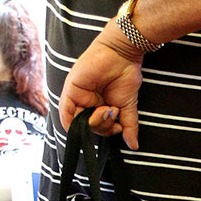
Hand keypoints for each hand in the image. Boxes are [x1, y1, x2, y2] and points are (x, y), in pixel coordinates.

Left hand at [59, 26, 142, 148]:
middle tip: (113, 113)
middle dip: (102, 126)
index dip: (106, 131)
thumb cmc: (125, 75)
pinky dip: (75, 121)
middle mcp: (86, 103)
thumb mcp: (127, 106)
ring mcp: (77, 97)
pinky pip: (66, 113)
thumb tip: (134, 146)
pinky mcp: (70, 90)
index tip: (118, 127)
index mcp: (98, 106)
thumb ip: (128, 126)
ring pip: (78, 124)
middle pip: (88, 128)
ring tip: (108, 109)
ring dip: (94, 122)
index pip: (97, 128)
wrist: (123, 54)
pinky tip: (93, 114)